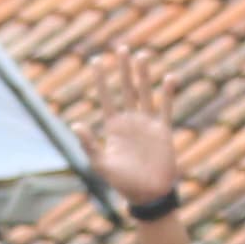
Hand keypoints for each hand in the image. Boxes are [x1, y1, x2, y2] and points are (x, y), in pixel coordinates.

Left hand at [81, 49, 184, 213]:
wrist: (148, 195)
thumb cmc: (123, 183)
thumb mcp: (101, 164)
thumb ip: (89, 145)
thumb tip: (76, 125)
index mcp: (114, 127)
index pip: (106, 96)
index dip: (101, 79)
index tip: (96, 60)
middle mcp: (130, 121)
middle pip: (126, 89)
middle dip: (123, 69)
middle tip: (121, 48)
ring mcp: (147, 124)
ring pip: (145, 93)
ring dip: (144, 76)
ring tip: (142, 56)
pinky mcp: (164, 131)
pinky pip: (166, 108)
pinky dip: (168, 94)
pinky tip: (169, 78)